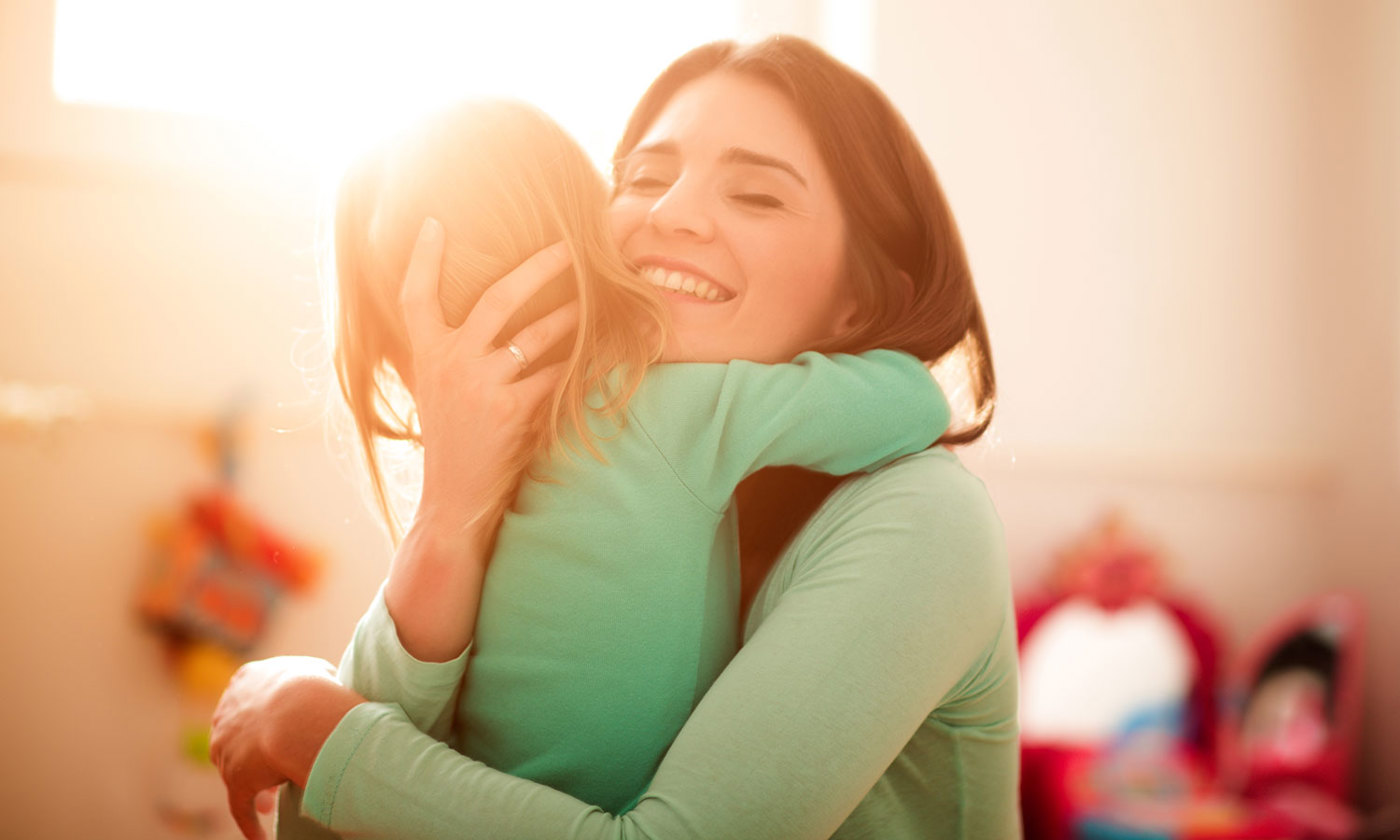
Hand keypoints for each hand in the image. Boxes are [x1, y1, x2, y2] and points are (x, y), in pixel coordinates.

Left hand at [209, 656, 353, 839]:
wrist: (300, 711)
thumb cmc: (316, 687)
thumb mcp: (316, 670)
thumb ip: (313, 676)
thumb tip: (330, 682)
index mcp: (245, 681)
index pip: (249, 703)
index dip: (265, 720)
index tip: (279, 733)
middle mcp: (227, 714)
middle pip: (237, 738)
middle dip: (254, 754)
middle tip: (274, 768)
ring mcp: (227, 749)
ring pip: (237, 772)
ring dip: (254, 787)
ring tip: (270, 804)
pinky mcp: (235, 780)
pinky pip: (240, 806)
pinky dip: (249, 822)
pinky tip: (259, 837)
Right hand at [400, 218, 579, 531]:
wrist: (453, 500)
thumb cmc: (453, 442)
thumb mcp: (436, 390)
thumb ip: (451, 354)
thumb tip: (482, 320)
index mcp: (426, 354)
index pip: (414, 296)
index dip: (422, 257)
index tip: (433, 221)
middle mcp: (450, 363)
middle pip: (497, 297)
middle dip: (539, 267)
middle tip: (570, 245)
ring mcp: (480, 385)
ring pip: (537, 334)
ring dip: (572, 314)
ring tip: (599, 297)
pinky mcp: (511, 411)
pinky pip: (556, 374)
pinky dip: (581, 362)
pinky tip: (605, 349)